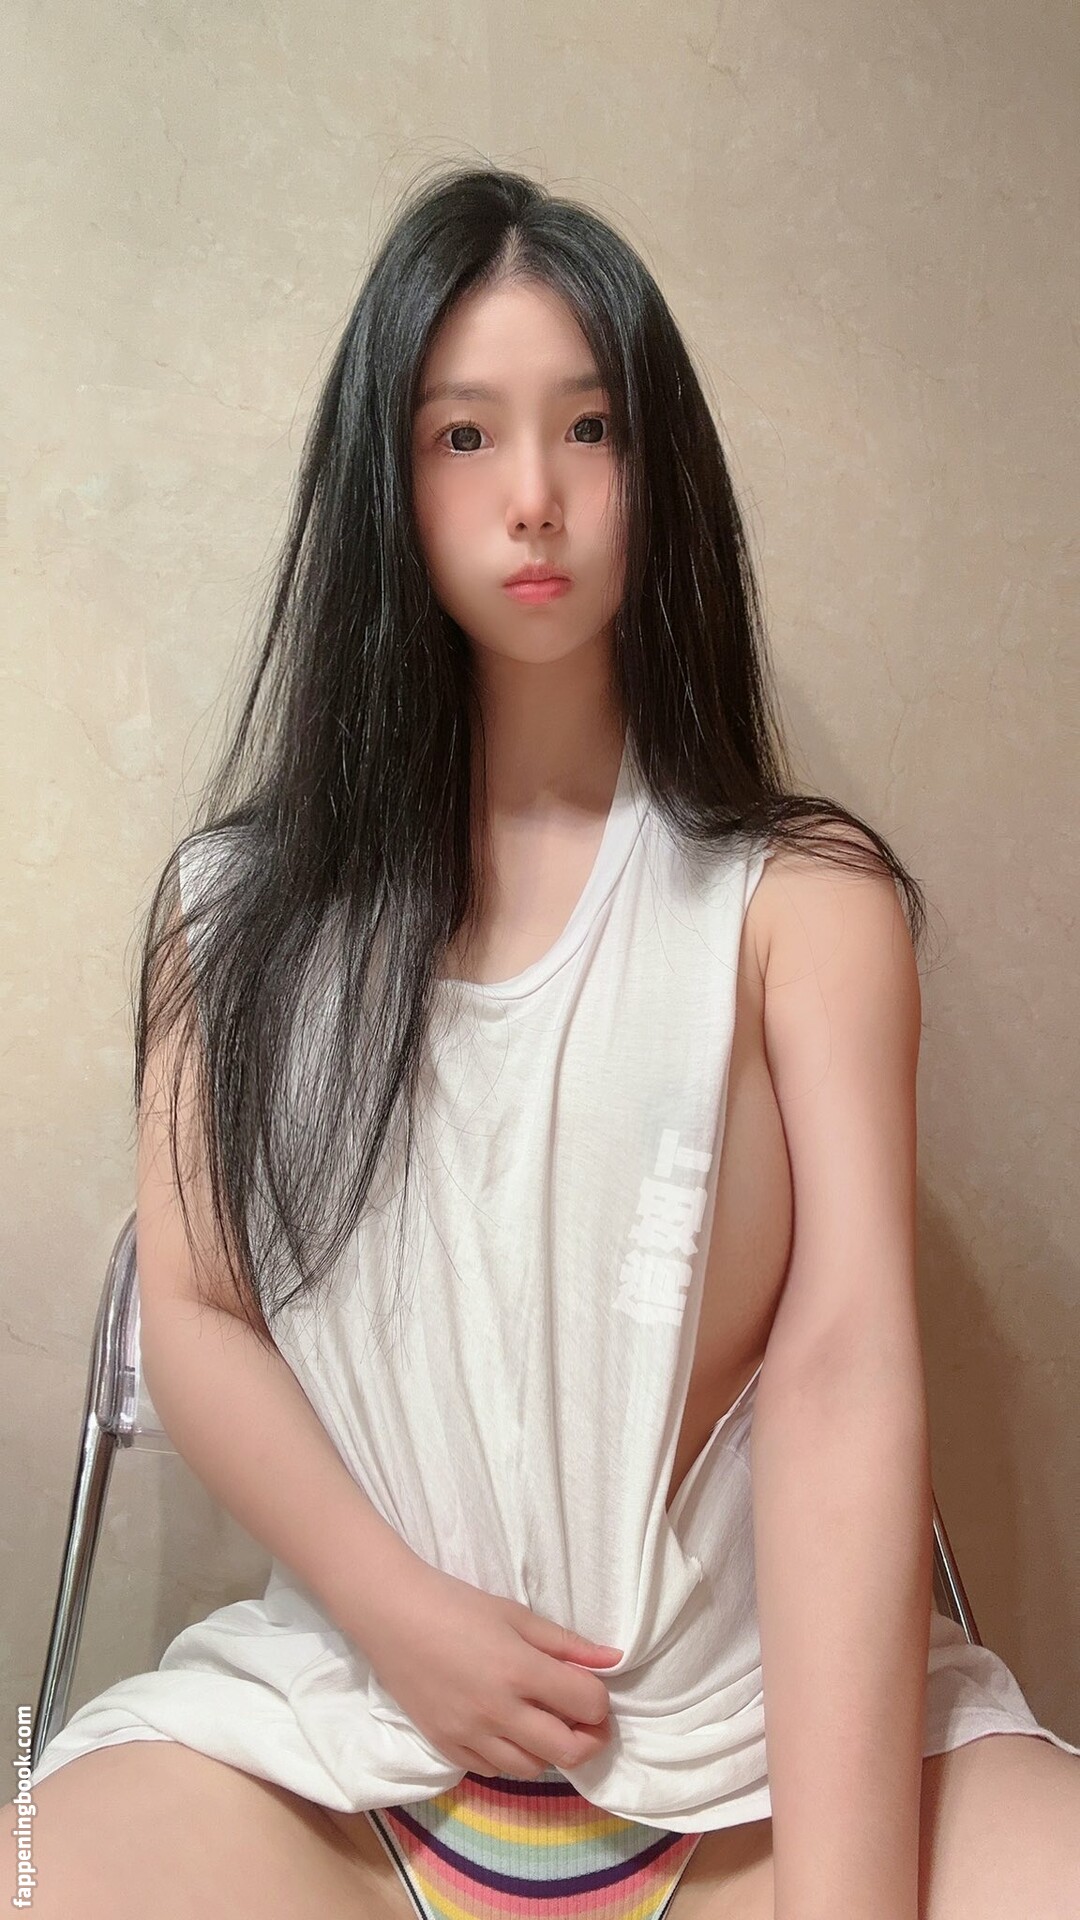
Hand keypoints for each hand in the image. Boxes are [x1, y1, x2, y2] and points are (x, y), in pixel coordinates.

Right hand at [363, 1556, 623, 1778]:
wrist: (393, 1616)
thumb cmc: (457, 1605)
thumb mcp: (516, 1615)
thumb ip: (566, 1643)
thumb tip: (613, 1660)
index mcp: (520, 1671)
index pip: (587, 1705)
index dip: (599, 1700)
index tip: (591, 1690)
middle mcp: (499, 1711)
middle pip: (568, 1752)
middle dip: (588, 1739)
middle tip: (583, 1720)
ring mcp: (471, 1735)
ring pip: (532, 1769)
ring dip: (548, 1751)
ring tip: (542, 1722)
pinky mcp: (446, 1747)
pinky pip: (492, 1771)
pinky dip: (509, 1757)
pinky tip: (506, 1730)